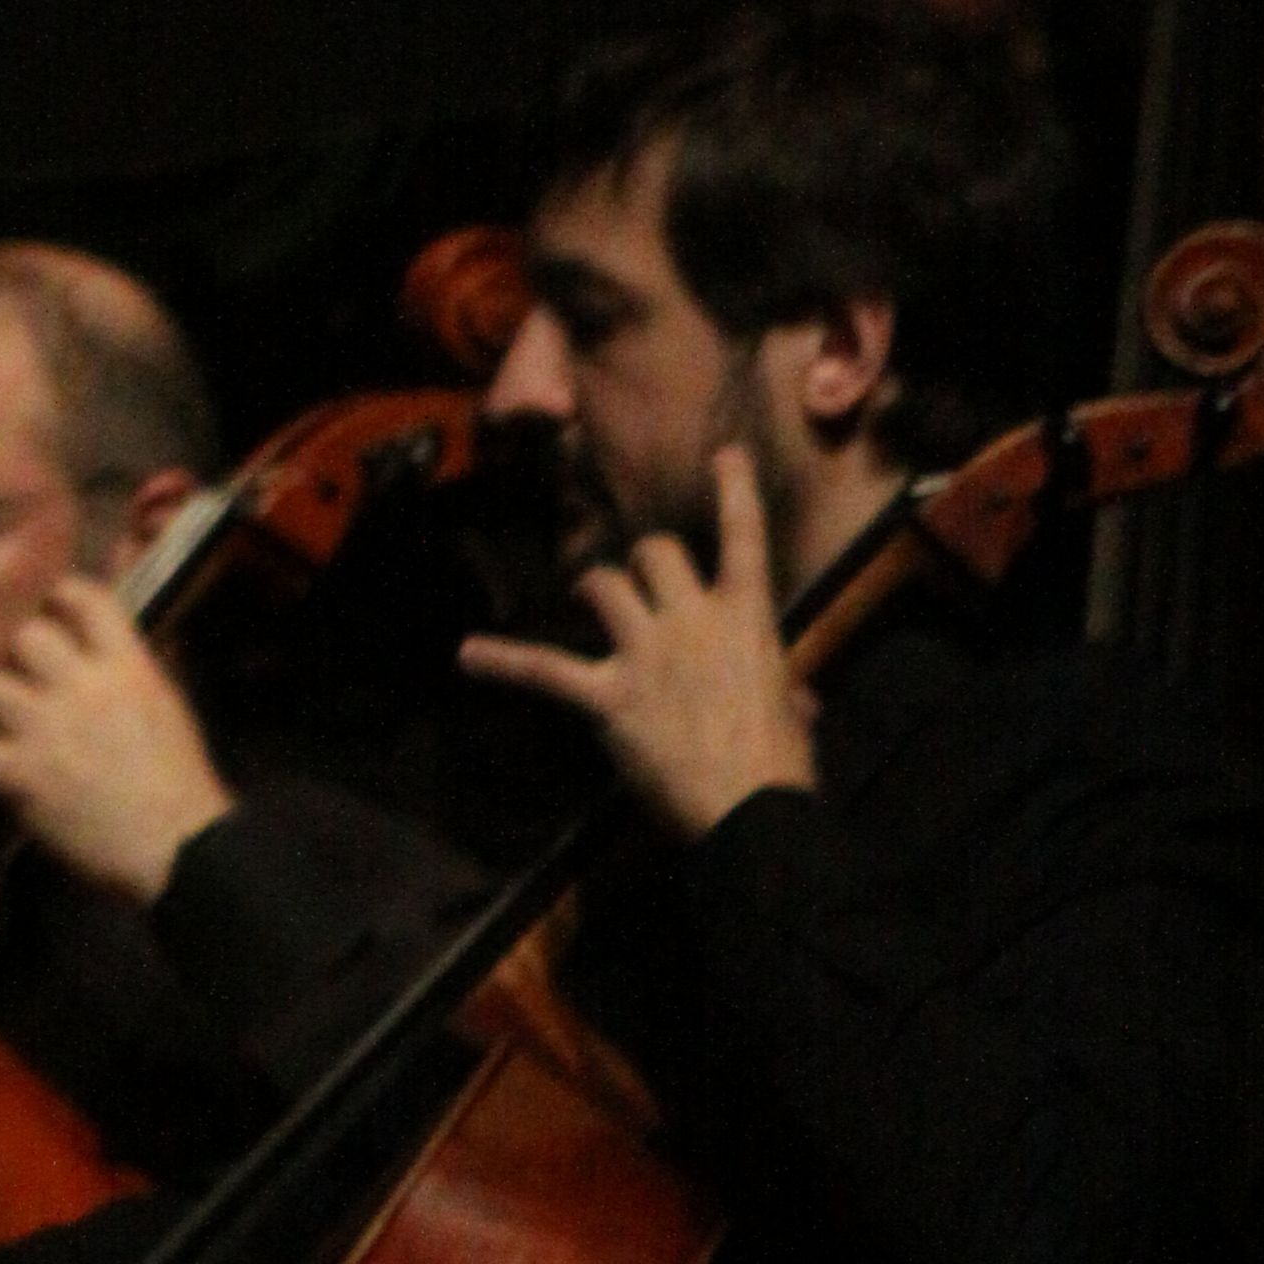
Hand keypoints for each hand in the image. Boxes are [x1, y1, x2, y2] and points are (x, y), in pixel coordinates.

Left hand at [0, 576, 234, 902]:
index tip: (48, 612)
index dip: (59, 598)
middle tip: (13, 679)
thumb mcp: (165, 708)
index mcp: (128, 666)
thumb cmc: (180, 784)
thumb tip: (104, 650)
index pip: (86, 598)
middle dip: (14, 657)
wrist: (180, 847)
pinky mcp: (23, 774)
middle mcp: (84, 686)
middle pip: (24, 636)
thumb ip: (130, 672)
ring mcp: (49, 728)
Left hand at [458, 447, 815, 839]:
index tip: (724, 455)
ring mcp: (646, 652)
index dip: (734, 490)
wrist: (753, 808)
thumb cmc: (782, 763)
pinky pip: (546, 669)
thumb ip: (785, 688)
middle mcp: (693, 619)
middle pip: (655, 552)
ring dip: (595, 588)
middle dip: (646, 560)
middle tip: (641, 582)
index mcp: (747, 618)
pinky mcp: (608, 695)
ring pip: (603, 584)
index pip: (744, 537)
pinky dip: (505, 661)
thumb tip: (795, 702)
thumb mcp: (791, 710)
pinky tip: (469, 655)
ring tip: (586, 598)